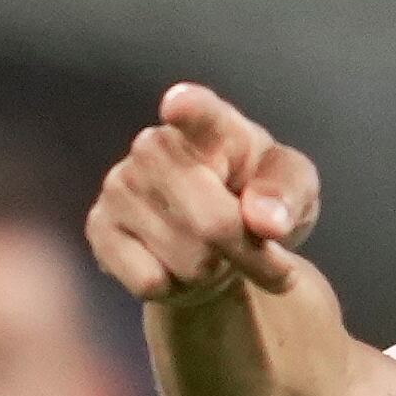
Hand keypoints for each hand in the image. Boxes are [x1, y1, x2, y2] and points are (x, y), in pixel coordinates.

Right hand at [87, 83, 320, 303]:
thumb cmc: (262, 201)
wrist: (221, 242)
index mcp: (212, 126)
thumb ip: (288, 194)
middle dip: (250, 254)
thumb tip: (265, 222)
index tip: (178, 105)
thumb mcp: (297, 191)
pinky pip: (149, 282)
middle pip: (215, 224)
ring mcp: (120, 185)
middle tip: (265, 257)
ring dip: (215, 272)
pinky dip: (176, 289)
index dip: (188, 109)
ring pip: (188, 262)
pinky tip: (177, 265)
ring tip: (216, 253)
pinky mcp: (99, 227)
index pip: (198, 113)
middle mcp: (155, 147)